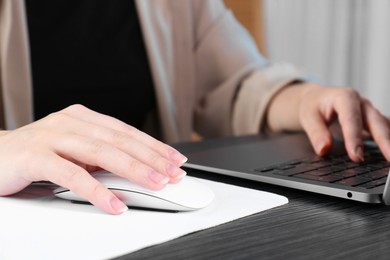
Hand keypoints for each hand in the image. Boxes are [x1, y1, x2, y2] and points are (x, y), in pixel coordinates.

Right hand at [0, 105, 186, 213]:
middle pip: (120, 140)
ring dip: (133, 170)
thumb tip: (137, 170)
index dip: (154, 146)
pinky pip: (72, 175)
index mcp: (83, 118)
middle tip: (174, 173)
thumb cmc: (36, 155)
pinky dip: (97, 191)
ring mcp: (53, 136)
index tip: (175, 159)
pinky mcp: (36, 156)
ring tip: (156, 184)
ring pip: (102, 152)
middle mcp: (71, 122)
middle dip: (151, 158)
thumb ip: (100, 157)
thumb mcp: (74, 151)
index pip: (127, 131)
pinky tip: (115, 204)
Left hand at [267, 82, 389, 161]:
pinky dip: (387, 140)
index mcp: (344, 97)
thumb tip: (324, 149)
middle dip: (384, 141)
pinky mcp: (372, 120)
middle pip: (376, 121)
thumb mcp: (308, 116)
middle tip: (389, 159)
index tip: (356, 156)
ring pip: (383, 126)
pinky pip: (383, 130)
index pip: (351, 119)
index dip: (354, 138)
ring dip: (389, 142)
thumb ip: (316, 133)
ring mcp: (369, 111)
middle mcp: (361, 103)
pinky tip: (388, 152)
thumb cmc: (313, 105)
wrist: (316, 98)